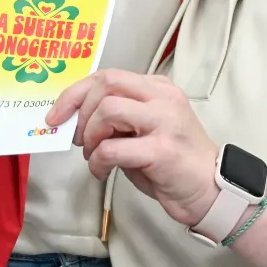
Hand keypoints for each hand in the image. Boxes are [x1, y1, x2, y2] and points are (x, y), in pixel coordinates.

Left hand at [47, 70, 219, 227]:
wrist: (210, 191)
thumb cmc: (173, 163)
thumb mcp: (145, 129)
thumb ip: (118, 118)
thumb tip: (76, 121)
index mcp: (158, 88)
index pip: (108, 76)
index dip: (75, 93)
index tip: (57, 114)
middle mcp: (163, 98)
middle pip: (106, 84)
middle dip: (80, 110)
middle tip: (77, 138)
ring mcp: (165, 121)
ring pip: (109, 110)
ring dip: (90, 135)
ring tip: (92, 155)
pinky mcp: (162, 150)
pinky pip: (113, 148)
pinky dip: (97, 161)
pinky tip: (101, 171)